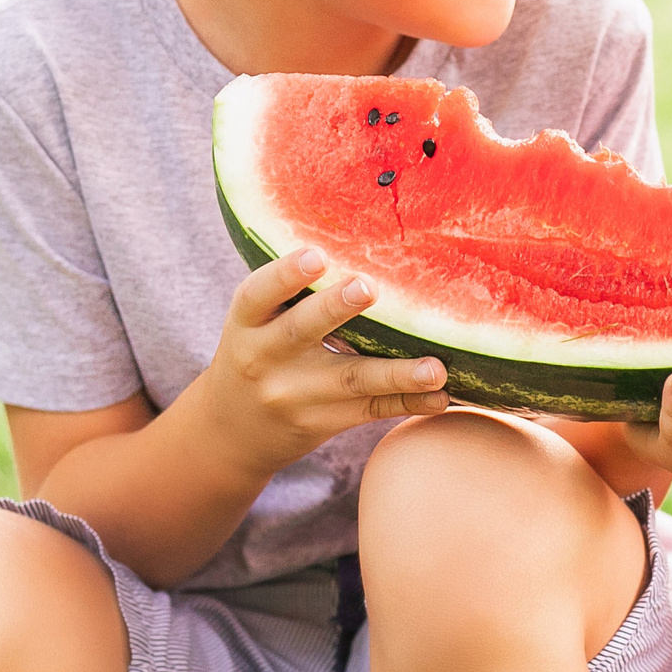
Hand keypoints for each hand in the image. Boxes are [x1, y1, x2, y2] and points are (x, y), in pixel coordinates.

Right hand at [196, 250, 451, 475]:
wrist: (231, 431)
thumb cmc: (257, 353)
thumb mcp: (256, 322)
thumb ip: (292, 292)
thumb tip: (363, 240)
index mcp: (246, 324)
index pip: (258, 294)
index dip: (285, 274)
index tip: (317, 255)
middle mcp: (264, 359)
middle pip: (302, 332)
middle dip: (335, 309)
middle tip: (368, 287)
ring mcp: (294, 396)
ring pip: (350, 380)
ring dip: (397, 374)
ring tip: (434, 369)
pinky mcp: (322, 422)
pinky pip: (370, 411)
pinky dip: (408, 403)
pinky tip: (440, 398)